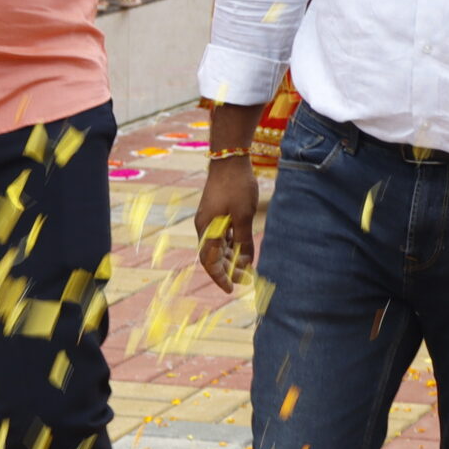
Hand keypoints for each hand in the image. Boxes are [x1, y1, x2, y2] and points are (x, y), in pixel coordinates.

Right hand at [195, 156, 258, 292]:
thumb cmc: (237, 187)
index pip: (209, 262)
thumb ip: (243, 241)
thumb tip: (245, 264)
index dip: (220, 278)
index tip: (232, 289)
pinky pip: (221, 234)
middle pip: (212, 256)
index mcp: (206, 230)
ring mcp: (208, 219)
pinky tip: (241, 246)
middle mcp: (203, 226)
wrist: (229, 159)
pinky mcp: (215, 212)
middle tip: (246, 278)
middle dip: (227, 269)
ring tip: (246, 266)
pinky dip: (230, 243)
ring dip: (230, 257)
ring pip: (217, 245)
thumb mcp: (244, 216)